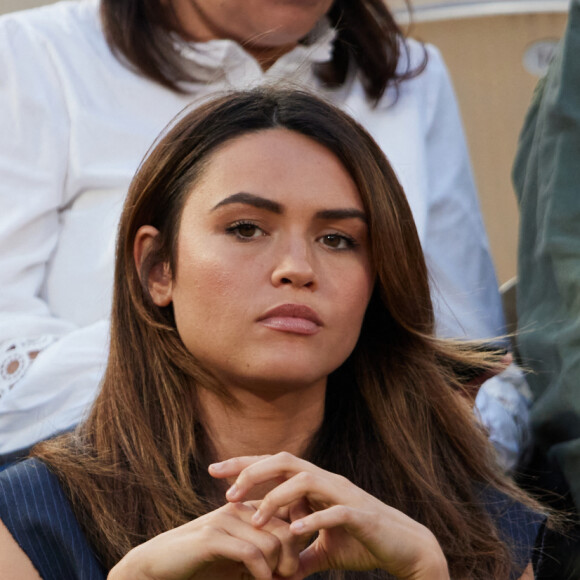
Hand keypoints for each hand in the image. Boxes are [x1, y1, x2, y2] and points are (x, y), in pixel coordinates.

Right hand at [107, 501, 308, 579]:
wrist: (157, 567)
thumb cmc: (202, 567)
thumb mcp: (238, 561)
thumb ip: (264, 559)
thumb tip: (296, 571)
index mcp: (248, 510)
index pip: (290, 517)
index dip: (299, 545)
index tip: (293, 570)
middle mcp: (239, 509)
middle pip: (287, 530)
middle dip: (293, 560)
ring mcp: (225, 520)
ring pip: (273, 542)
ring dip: (278, 570)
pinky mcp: (212, 537)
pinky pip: (251, 553)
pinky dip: (262, 574)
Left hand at [210, 453, 448, 579]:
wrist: (404, 548)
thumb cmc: (362, 543)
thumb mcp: (323, 549)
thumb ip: (299, 552)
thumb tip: (276, 569)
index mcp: (314, 484)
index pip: (274, 465)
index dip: (244, 465)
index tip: (214, 470)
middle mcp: (326, 481)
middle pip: (284, 461)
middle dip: (252, 471)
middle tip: (226, 492)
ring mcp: (342, 494)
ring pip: (304, 480)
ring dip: (277, 499)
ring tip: (257, 520)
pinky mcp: (358, 514)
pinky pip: (331, 512)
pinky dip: (312, 520)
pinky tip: (293, 533)